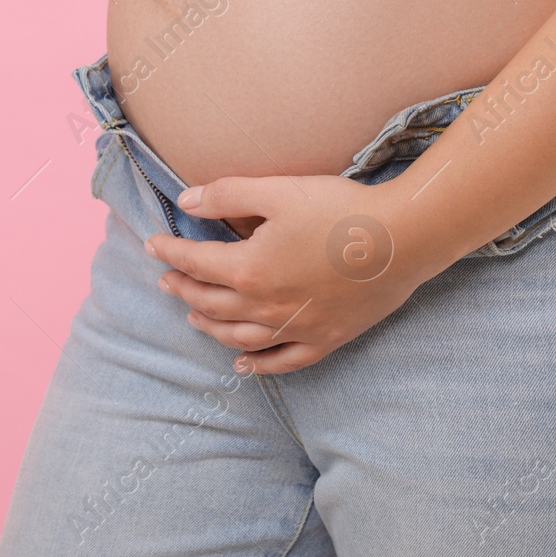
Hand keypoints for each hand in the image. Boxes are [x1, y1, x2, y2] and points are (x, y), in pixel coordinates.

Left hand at [145, 174, 445, 374]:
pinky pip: (283, 361)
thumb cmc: (340, 210)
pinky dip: (258, 365)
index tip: (153, 245)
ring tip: (194, 316)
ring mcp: (296, 328)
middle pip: (212, 303)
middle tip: (167, 280)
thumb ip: (227, 196)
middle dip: (184, 290)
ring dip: (211, 326)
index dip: (171, 253)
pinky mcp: (326, 338)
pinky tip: (241, 364)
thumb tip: (185, 202)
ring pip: (239, 337)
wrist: (402, 239)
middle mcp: (266, 306)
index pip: (196, 263)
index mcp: (249, 268)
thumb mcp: (278, 191)